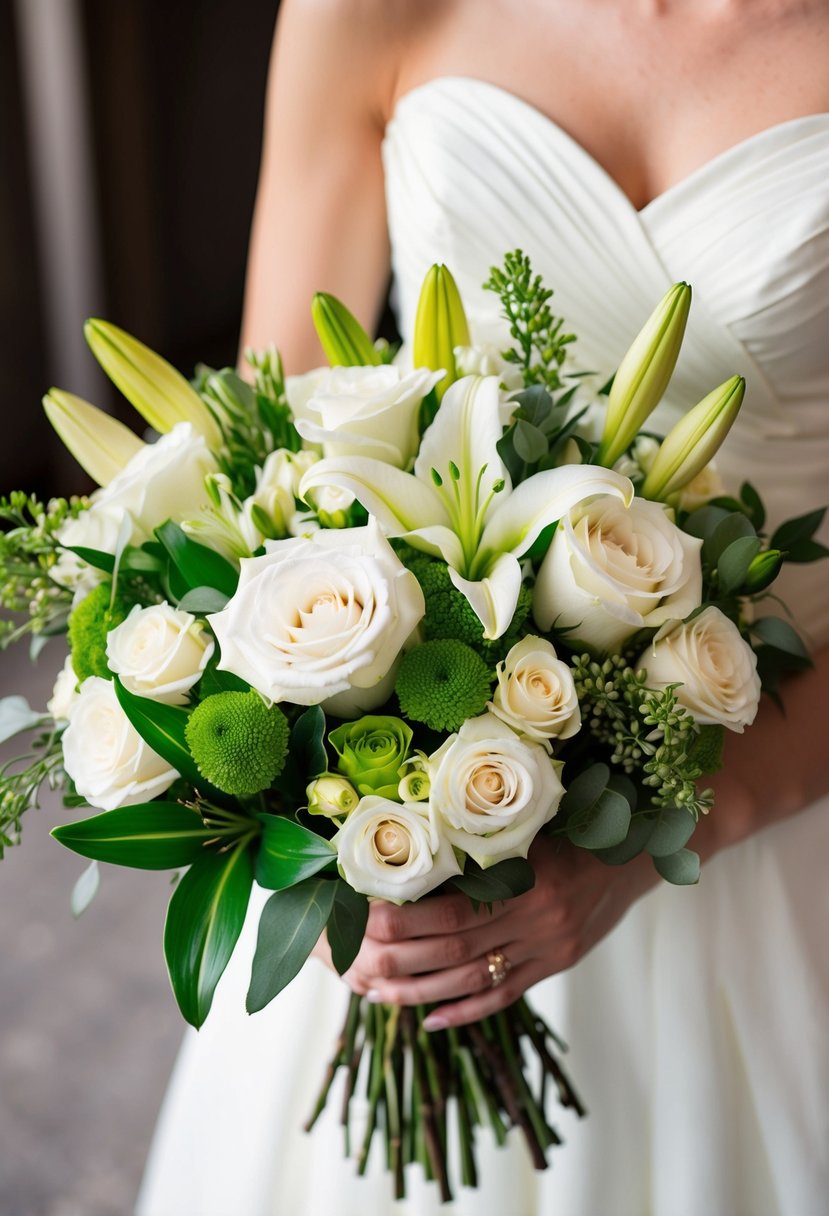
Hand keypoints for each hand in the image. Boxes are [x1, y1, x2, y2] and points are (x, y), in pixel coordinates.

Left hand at [340, 837, 657, 1028]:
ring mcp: (546, 948)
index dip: (406, 918)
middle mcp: (535, 919)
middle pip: (455, 948)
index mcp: (525, 879)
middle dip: (401, 958)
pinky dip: (466, 1010)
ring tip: (380, 996)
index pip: (453, 908)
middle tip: (358, 963)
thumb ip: (483, 848)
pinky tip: (432, 1021)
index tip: (365, 917)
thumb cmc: (571, 833)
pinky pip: (505, 995)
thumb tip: (414, 856)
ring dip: (423, 991)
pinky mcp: (555, 965)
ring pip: (474, 979)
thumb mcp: (529, 831)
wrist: (631, 856)